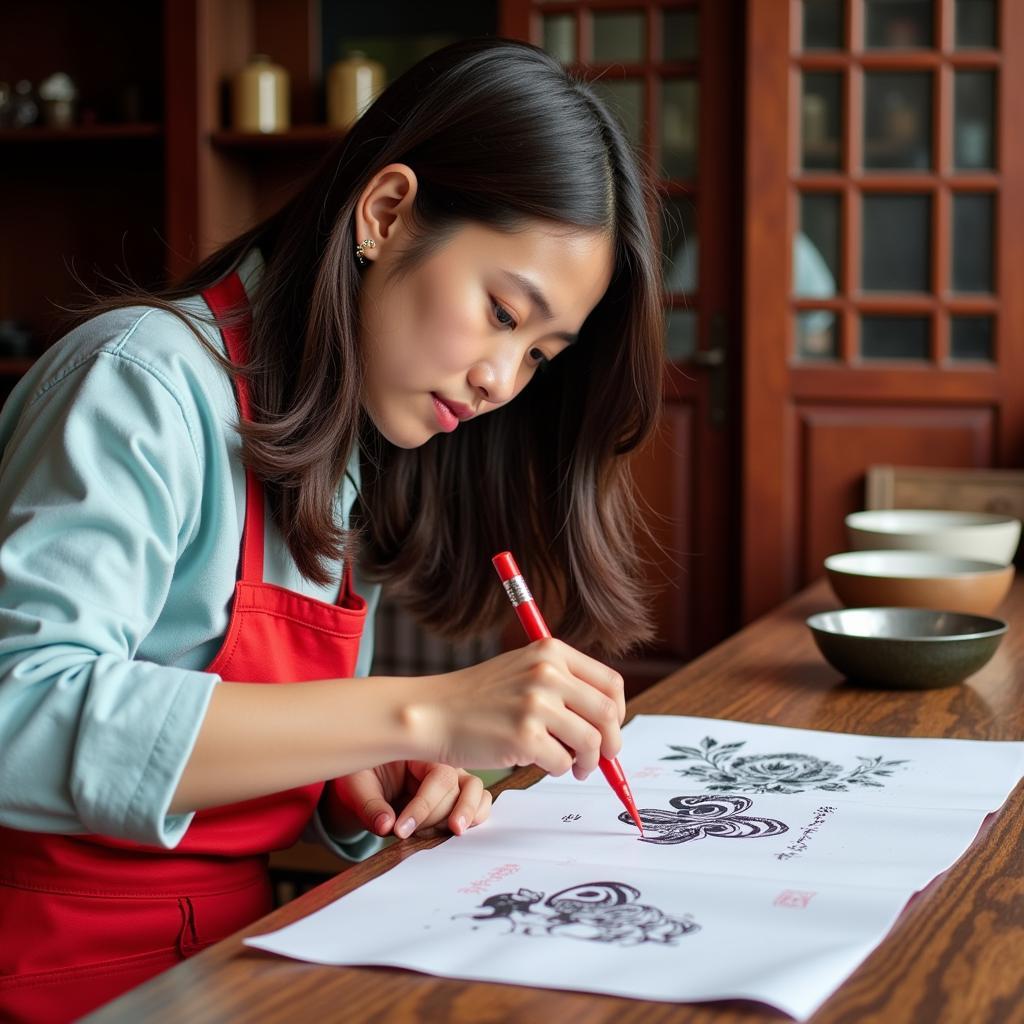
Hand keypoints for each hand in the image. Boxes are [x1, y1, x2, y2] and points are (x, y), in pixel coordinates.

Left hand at [327, 761, 492, 838]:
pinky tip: (455, 832)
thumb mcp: (357, 784)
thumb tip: (386, 826)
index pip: (438, 778)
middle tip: (413, 835)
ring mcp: (454, 777)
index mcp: (421, 750)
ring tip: (452, 833)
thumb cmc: (363, 775)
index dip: (423, 807)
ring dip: (468, 814)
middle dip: (437, 817)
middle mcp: (443, 761)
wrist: (365, 782)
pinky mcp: (457, 796)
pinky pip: (478, 803)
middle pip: (458, 789)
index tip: (400, 830)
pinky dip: (475, 817)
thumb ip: (370, 806)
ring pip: (477, 792)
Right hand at [412, 638, 625, 780]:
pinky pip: (562, 763)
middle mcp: (547, 673)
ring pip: (591, 743)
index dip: (617, 712)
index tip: (610, 729)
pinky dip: (556, 769)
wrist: (433, 712)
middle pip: (608, 714)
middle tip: (601, 759)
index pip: (610, 683)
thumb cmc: (477, 698)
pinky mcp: (524, 736)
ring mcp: (536, 704)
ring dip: (586, 762)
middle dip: (611, 744)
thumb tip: (608, 719)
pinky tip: (538, 762)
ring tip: (570, 765)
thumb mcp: (523, 670)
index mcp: (551, 651)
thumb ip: (563, 683)